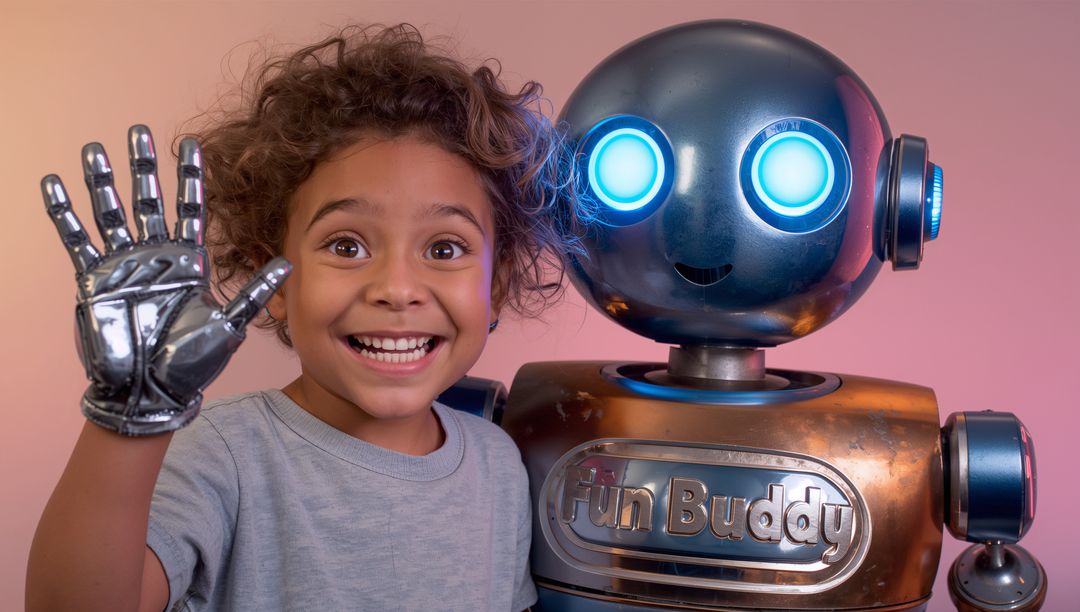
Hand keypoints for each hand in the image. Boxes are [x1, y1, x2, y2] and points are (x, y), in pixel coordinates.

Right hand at [42, 125, 289, 435]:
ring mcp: (124, 266)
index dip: (190, 176)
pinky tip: (54, 183)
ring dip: (103, 181)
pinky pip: (76, 240)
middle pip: (149, 200)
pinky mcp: (94, 280)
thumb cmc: (192, 363)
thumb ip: (255, 291)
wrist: (152, 391)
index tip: (191, 143)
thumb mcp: (229, 324)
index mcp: (189, 262)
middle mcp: (155, 256)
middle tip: (140, 131)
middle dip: (145, 167)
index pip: (191, 208)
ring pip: (111, 212)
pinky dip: (64, 212)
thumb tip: (291, 261)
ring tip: (96, 148)